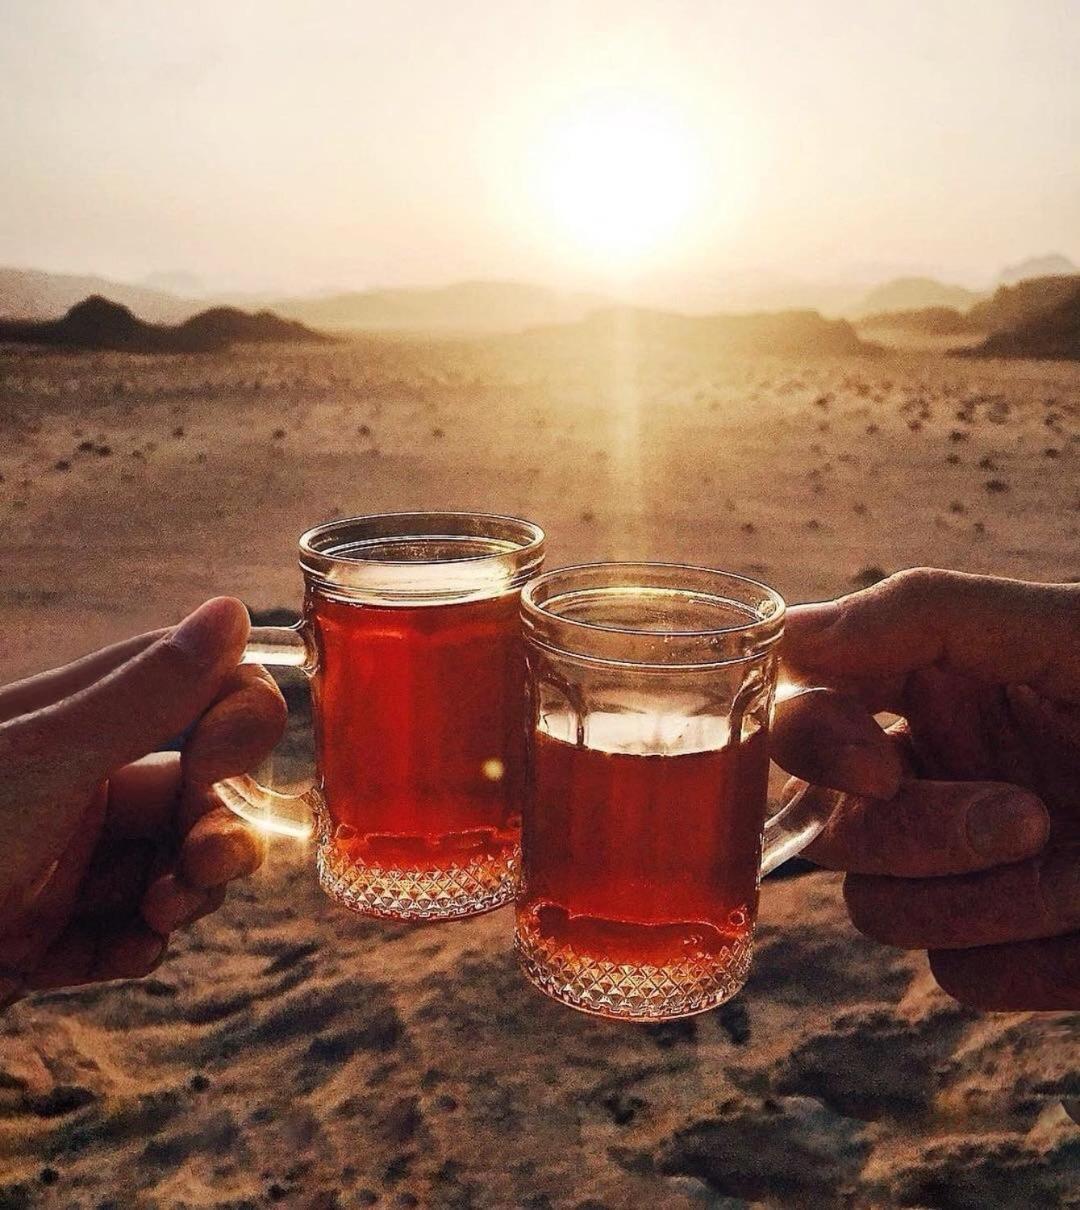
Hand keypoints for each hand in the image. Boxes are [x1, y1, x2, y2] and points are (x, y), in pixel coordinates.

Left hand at [0, 598, 284, 1004]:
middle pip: (203, 788)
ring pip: (176, 864)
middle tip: (199, 868)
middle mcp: (83, 780)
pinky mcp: (52, 932)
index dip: (234, 728)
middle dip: (219, 829)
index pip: (202, 694)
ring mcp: (69, 858)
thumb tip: (231, 609)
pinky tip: (120, 954)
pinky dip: (138, 945)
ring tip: (154, 917)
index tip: (218, 770)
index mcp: (81, 720)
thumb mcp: (48, 758)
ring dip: (186, 893)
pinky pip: (131, 932)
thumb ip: (149, 691)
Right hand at [772, 569, 1077, 1010]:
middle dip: (925, 833)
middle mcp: (928, 778)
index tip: (882, 762)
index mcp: (929, 688)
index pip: (801, 710)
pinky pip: (956, 974)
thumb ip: (921, 615)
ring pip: (878, 910)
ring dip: (985, 899)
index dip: (815, 740)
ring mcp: (959, 870)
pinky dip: (1032, 959)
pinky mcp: (1002, 948)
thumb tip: (789, 635)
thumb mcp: (1067, 635)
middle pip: (833, 827)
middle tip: (1030, 820)